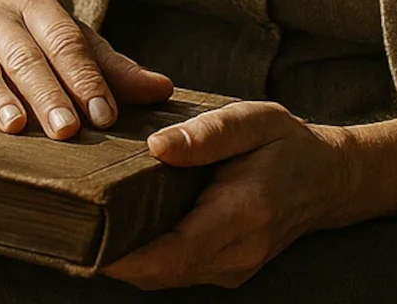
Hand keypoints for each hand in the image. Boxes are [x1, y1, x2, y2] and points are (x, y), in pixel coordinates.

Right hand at [0, 0, 174, 140]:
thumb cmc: (29, 40)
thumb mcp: (69, 44)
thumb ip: (112, 69)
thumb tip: (162, 90)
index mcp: (38, 6)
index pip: (67, 42)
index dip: (86, 79)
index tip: (104, 116)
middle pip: (27, 56)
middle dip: (48, 94)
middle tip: (66, 131)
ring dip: (0, 95)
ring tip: (16, 126)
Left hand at [102, 100, 384, 290]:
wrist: (330, 179)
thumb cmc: (287, 143)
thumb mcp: (253, 120)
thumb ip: (206, 134)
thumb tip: (157, 147)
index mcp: (241, 215)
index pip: (171, 254)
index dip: (121, 257)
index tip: (80, 241)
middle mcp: (235, 253)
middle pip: (158, 273)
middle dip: (110, 257)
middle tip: (67, 226)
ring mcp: (232, 268)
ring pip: (164, 277)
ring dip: (126, 259)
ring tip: (86, 224)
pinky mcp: (226, 269)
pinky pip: (176, 271)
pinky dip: (147, 257)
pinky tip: (123, 228)